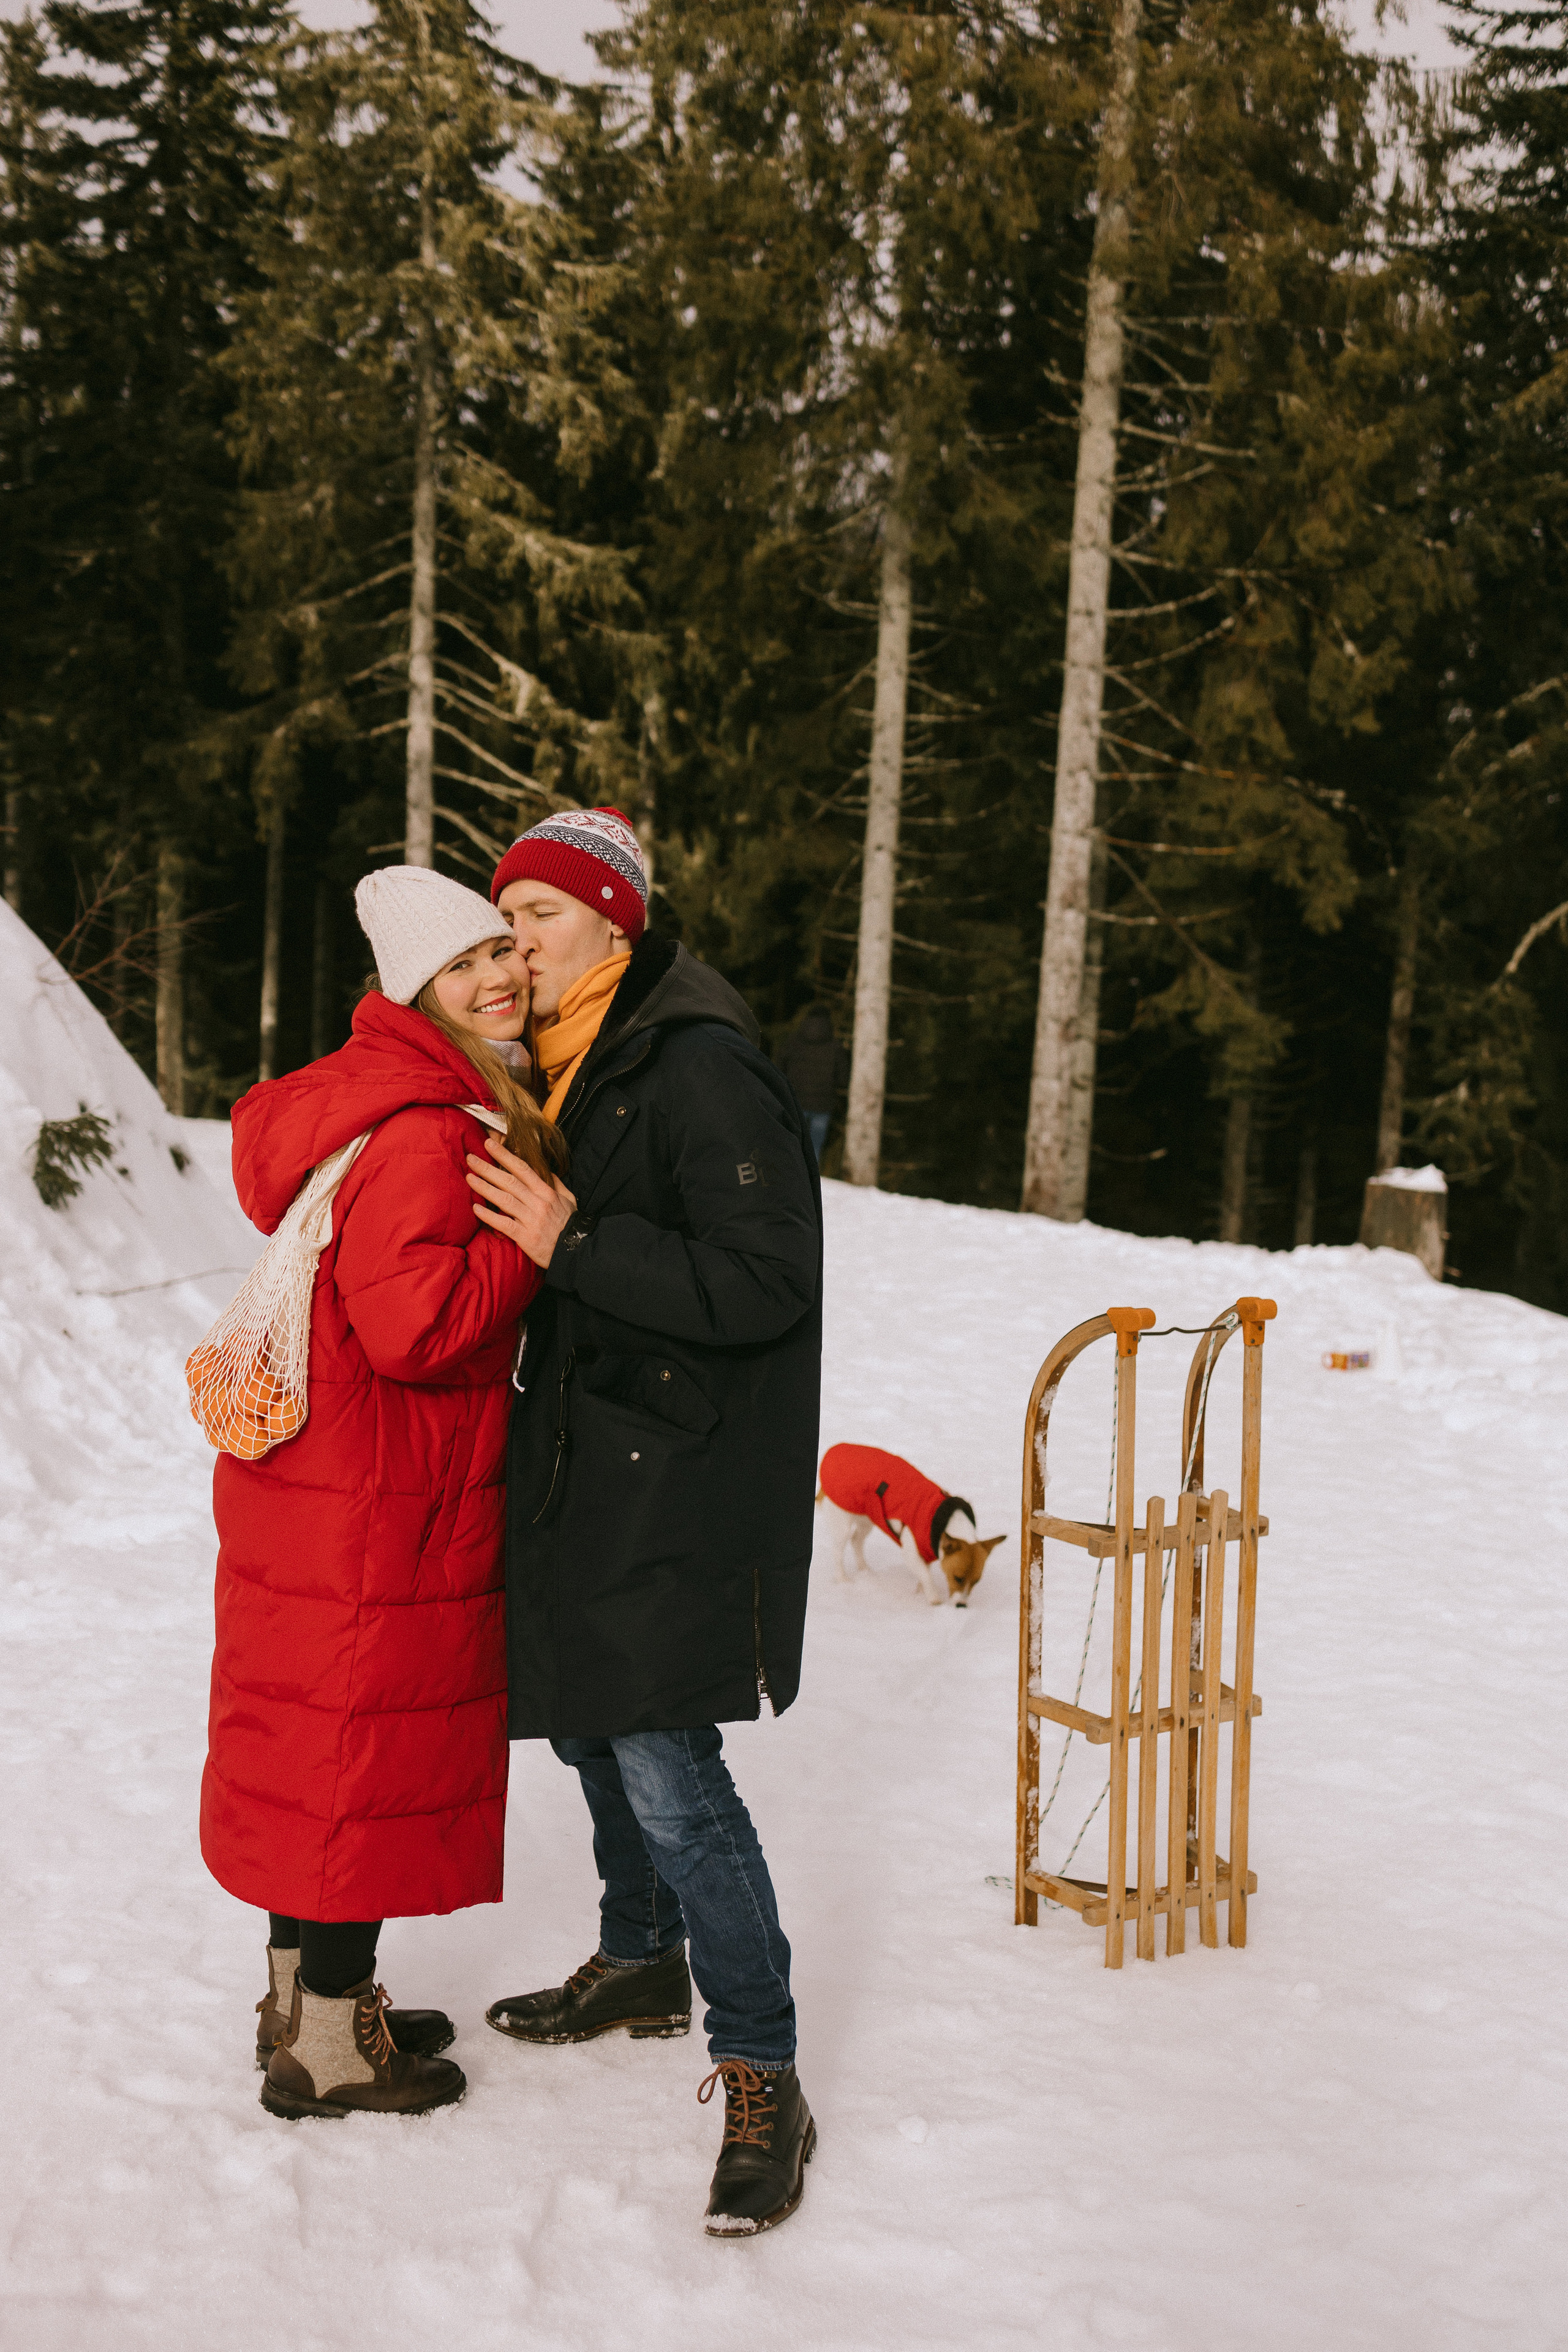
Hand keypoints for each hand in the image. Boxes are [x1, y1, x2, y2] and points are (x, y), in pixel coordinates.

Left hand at [466, 1137, 576, 1267]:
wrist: (576, 1251)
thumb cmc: (570, 1224)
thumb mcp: (568, 1199)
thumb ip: (556, 1183)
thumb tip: (546, 1169)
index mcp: (547, 1192)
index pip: (522, 1169)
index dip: (504, 1155)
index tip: (490, 1144)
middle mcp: (538, 1203)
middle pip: (509, 1182)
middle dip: (488, 1168)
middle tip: (471, 1158)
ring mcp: (531, 1220)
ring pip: (504, 1200)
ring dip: (485, 1188)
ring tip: (469, 1178)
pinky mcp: (526, 1237)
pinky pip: (504, 1224)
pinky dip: (489, 1216)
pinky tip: (476, 1209)